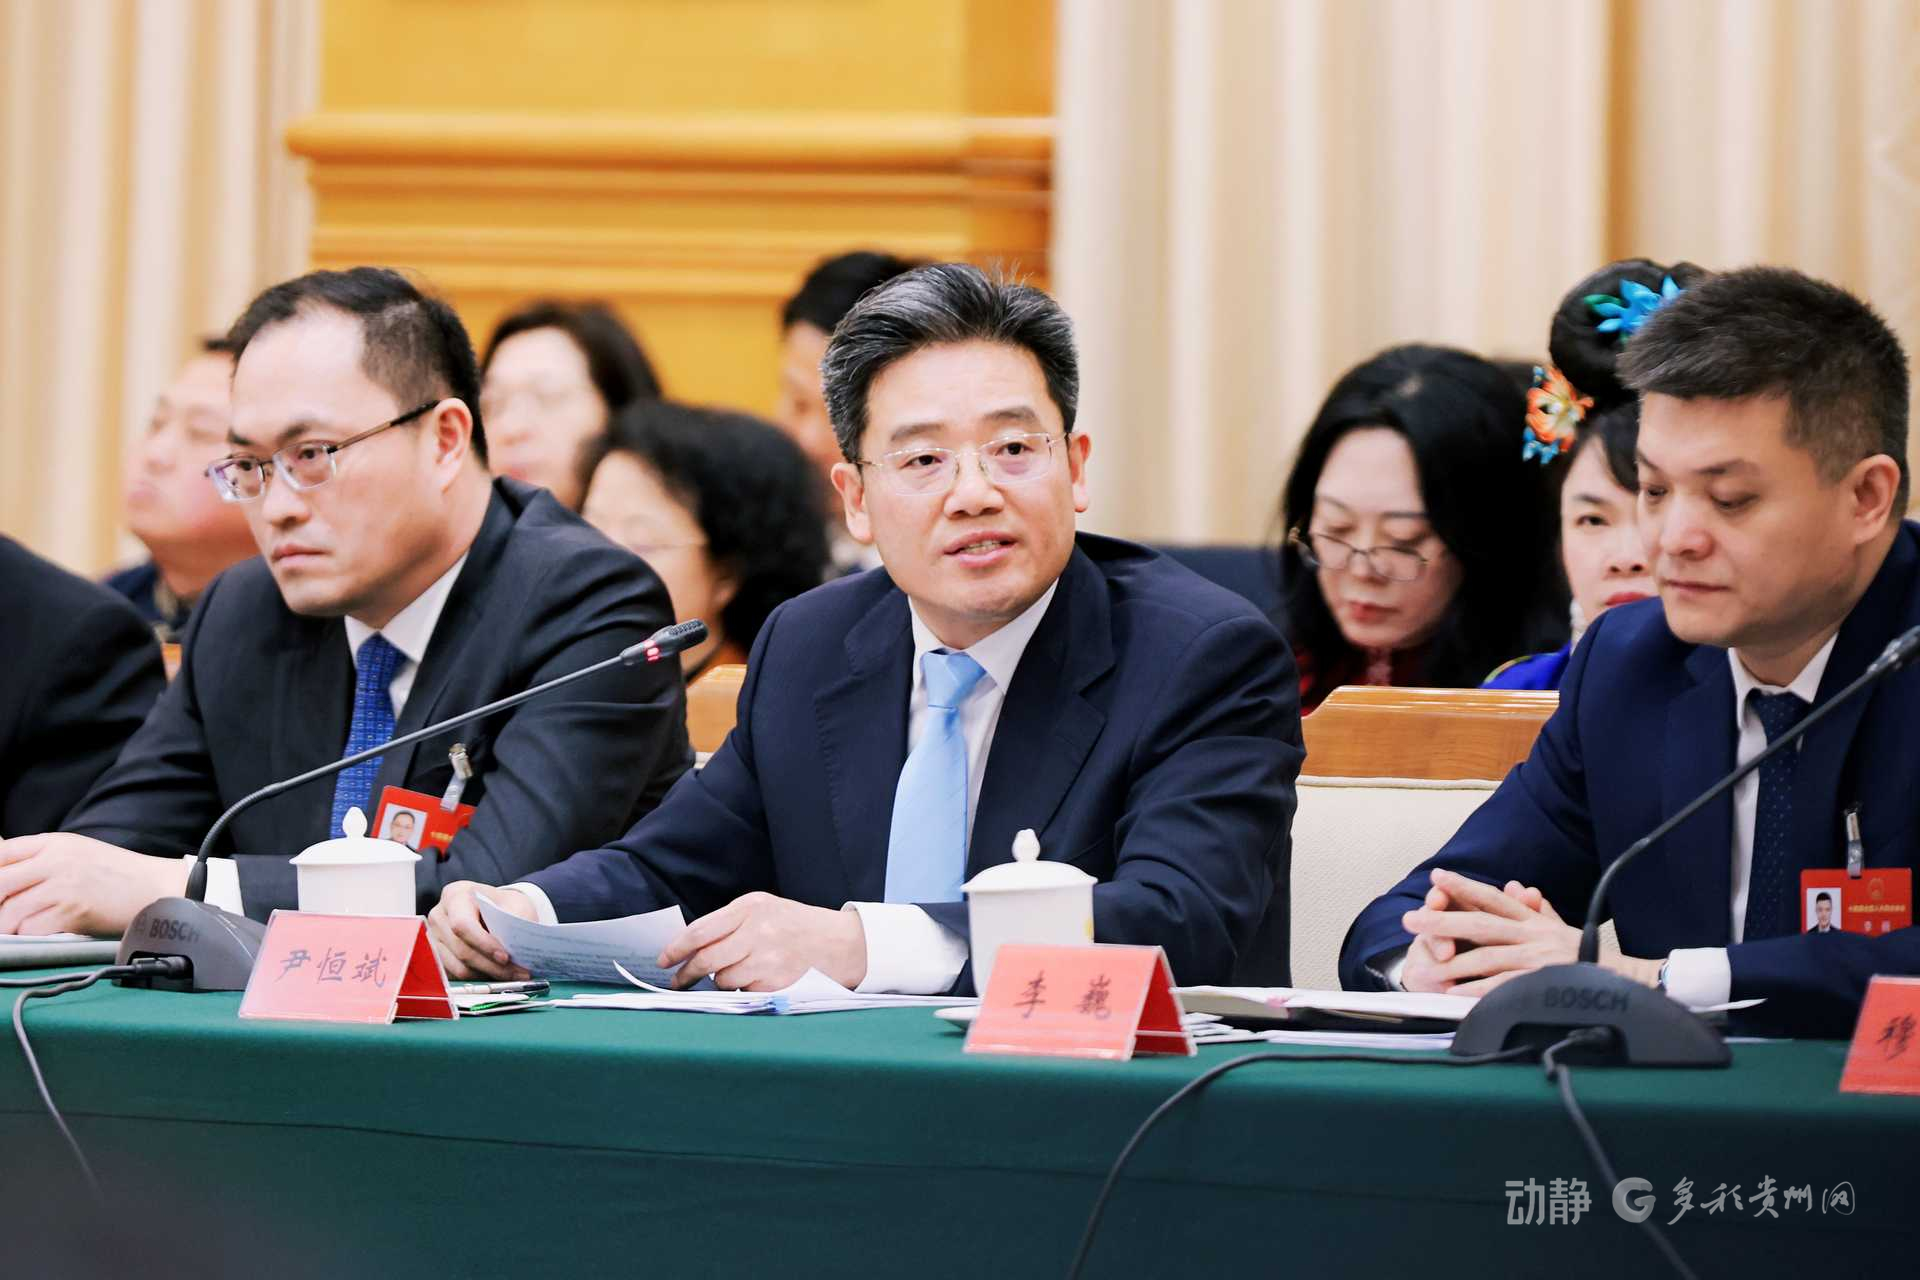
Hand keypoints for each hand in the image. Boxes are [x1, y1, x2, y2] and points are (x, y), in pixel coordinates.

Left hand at [0, 834, 185, 935]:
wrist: (156, 887)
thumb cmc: (118, 873)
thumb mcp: (76, 851)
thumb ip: (39, 857)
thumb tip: (3, 870)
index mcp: (54, 844)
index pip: (1, 854)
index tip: (1, 892)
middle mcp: (55, 862)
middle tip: (5, 913)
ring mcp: (64, 887)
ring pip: (9, 913)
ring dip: (10, 925)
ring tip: (23, 926)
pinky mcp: (73, 912)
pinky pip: (31, 930)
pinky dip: (31, 936)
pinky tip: (45, 930)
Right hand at [426, 881, 532, 980]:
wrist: (495, 908)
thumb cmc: (503, 905)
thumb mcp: (515, 905)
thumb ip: (514, 924)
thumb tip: (518, 948)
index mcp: (455, 895)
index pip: (462, 925)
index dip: (484, 944)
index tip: (505, 957)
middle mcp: (439, 916)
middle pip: (462, 950)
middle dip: (492, 965)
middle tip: (518, 972)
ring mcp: (434, 938)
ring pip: (459, 967)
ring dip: (488, 975)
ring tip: (512, 974)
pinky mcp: (437, 957)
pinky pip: (457, 976)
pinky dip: (479, 978)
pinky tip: (497, 974)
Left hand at [656, 892, 867, 990]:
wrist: (838, 943)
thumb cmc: (794, 924)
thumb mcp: (763, 908)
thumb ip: (728, 922)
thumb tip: (689, 945)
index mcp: (750, 908)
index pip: (701, 931)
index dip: (676, 948)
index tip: (663, 960)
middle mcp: (758, 932)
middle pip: (707, 959)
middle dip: (687, 973)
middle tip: (677, 980)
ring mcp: (768, 959)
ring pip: (723, 980)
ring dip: (720, 981)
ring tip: (731, 973)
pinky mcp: (777, 983)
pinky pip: (743, 992)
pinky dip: (742, 989)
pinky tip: (754, 979)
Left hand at [1400, 868, 1579, 995]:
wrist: (1624, 981)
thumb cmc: (1586, 955)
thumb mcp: (1559, 926)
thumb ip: (1534, 908)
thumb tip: (1513, 887)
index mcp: (1533, 921)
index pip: (1493, 899)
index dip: (1464, 887)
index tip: (1437, 878)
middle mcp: (1533, 935)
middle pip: (1481, 924)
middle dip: (1443, 921)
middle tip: (1411, 919)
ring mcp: (1537, 959)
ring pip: (1488, 956)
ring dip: (1455, 963)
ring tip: (1428, 967)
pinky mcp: (1542, 983)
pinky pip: (1505, 986)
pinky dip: (1480, 990)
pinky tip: (1458, 994)